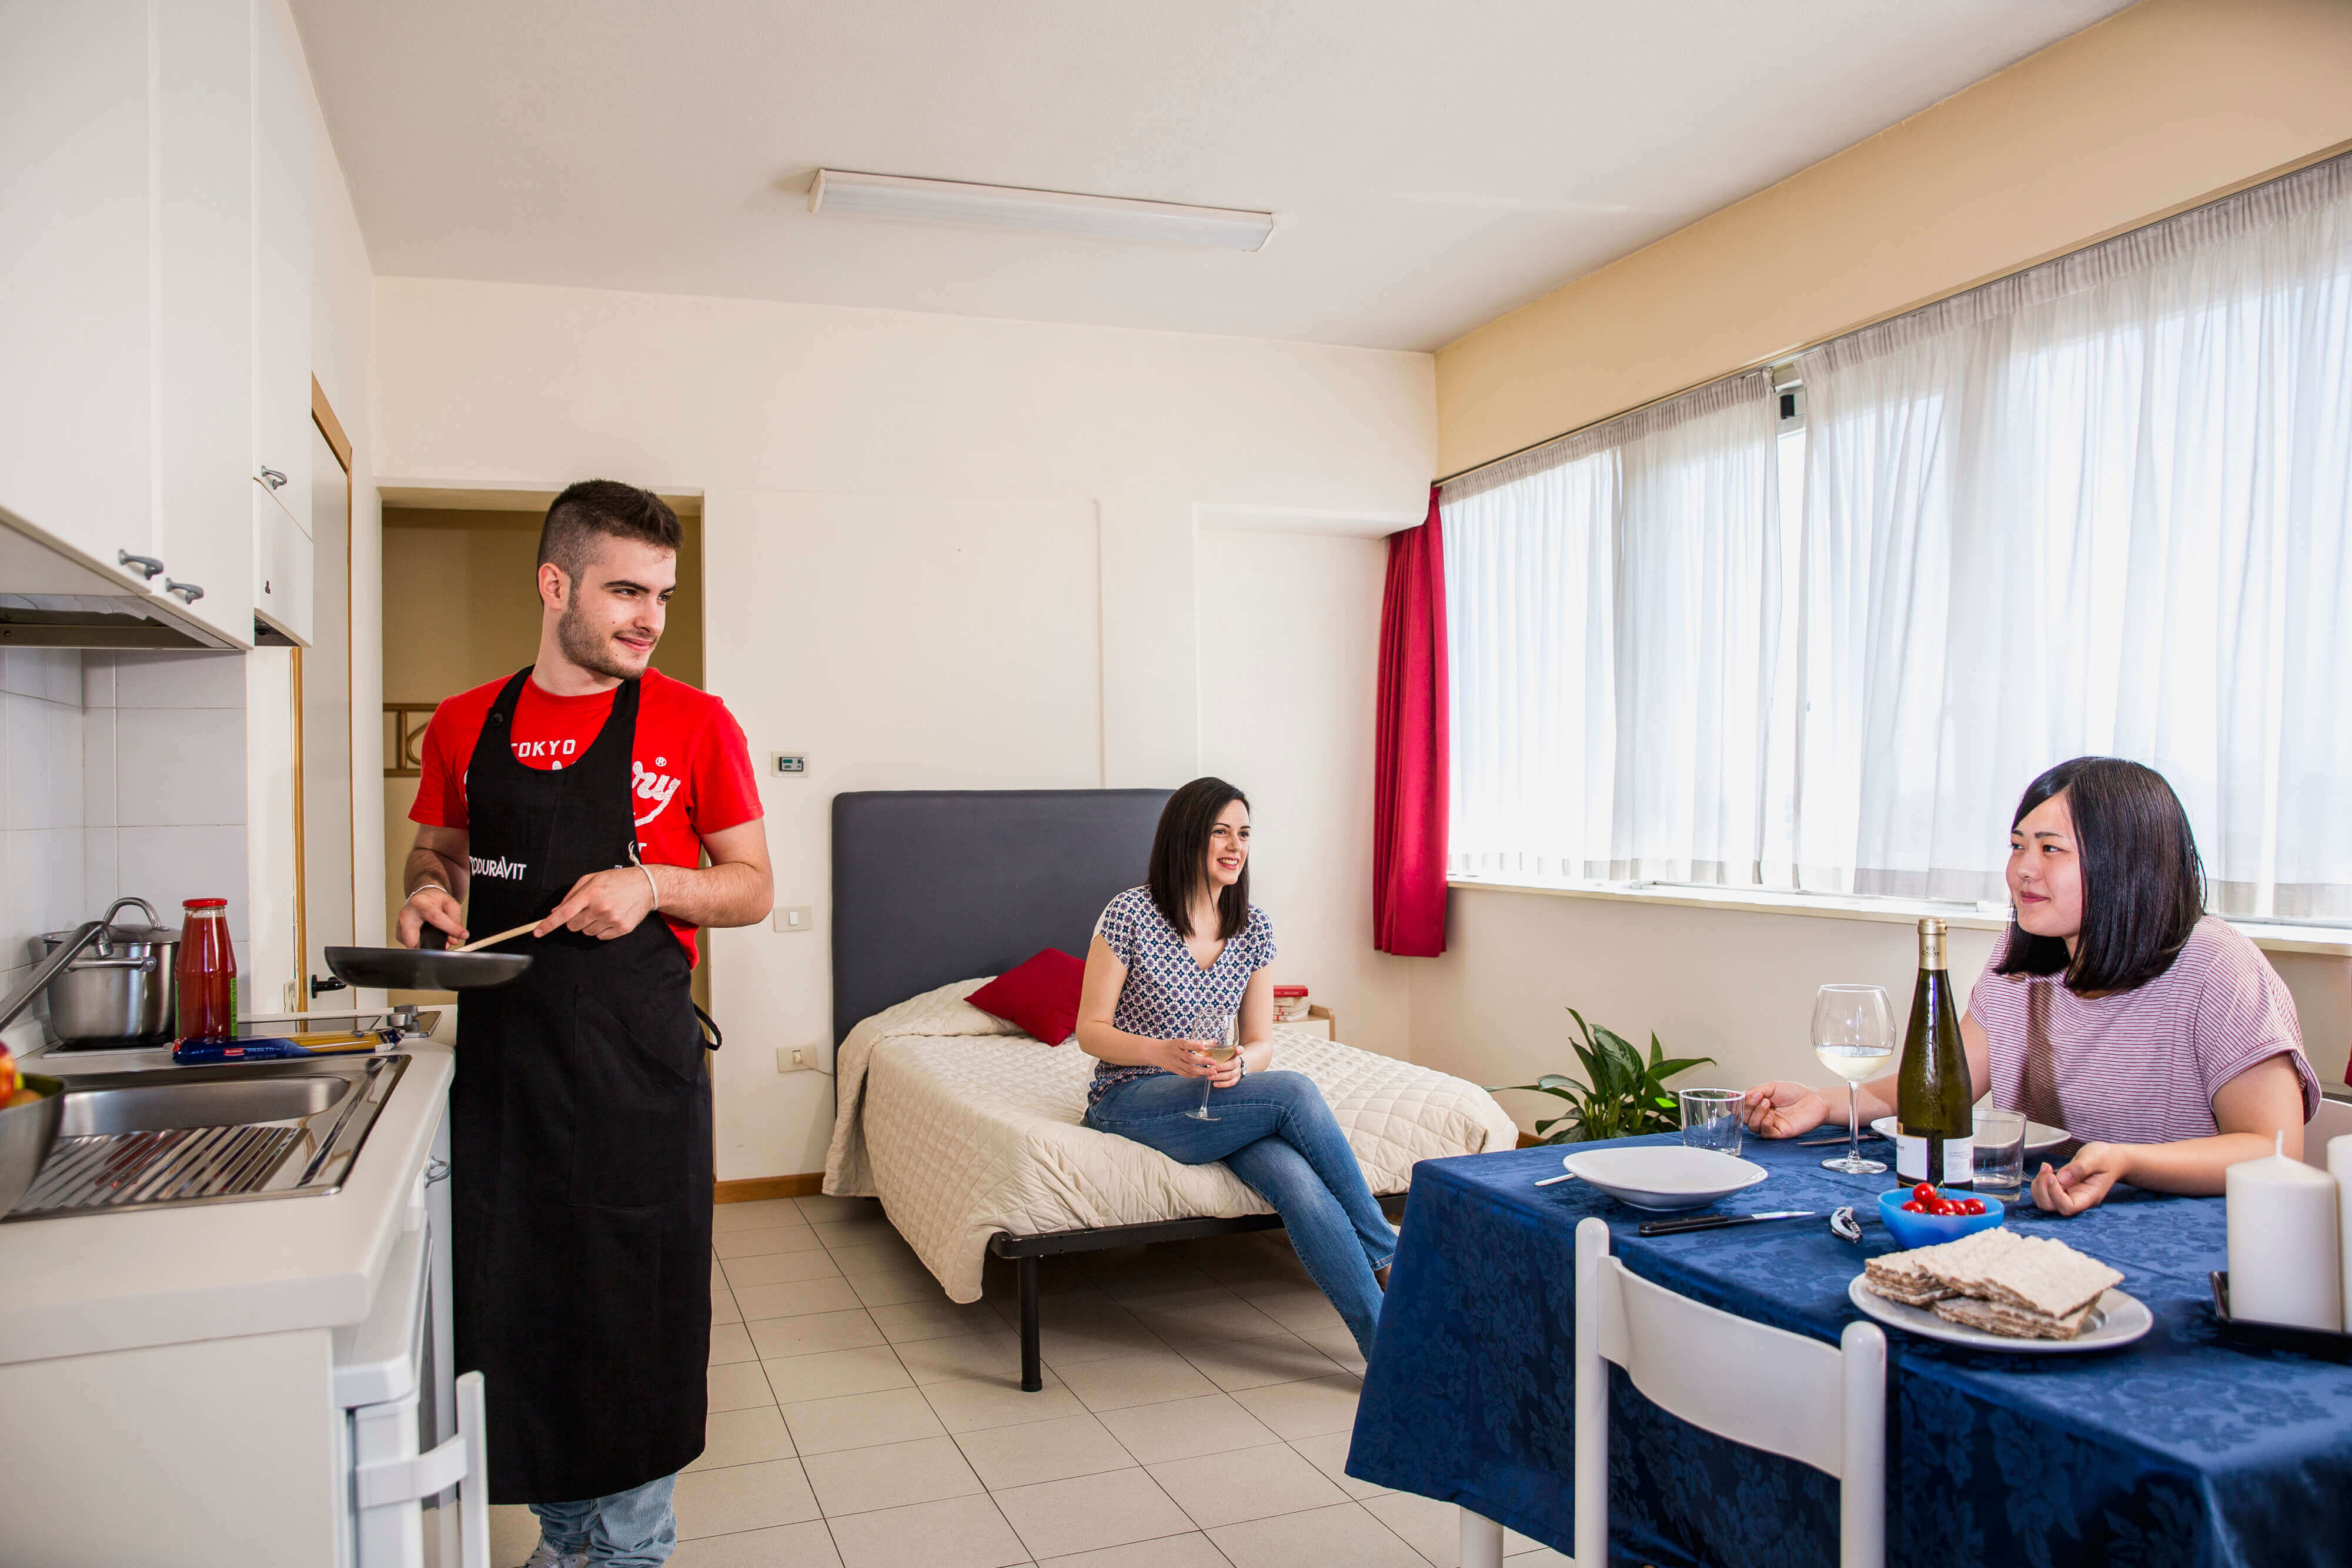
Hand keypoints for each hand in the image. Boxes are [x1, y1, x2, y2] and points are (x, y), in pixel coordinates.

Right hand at [397, 887, 465, 948]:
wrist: (423, 897)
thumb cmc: (435, 900)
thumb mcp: (450, 904)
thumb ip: (456, 920)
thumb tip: (454, 939)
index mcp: (419, 903)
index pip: (436, 919)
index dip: (451, 929)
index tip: (462, 935)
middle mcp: (406, 914)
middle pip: (413, 939)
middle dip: (429, 946)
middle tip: (442, 944)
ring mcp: (399, 925)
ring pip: (411, 944)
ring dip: (426, 945)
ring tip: (435, 937)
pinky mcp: (399, 933)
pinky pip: (409, 944)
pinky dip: (420, 943)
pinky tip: (426, 936)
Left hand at [533, 867, 657, 941]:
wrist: (646, 886)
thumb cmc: (617, 880)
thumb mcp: (592, 879)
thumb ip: (572, 894)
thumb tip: (556, 911)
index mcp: (591, 893)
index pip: (564, 913)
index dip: (548, 924)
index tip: (537, 932)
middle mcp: (600, 907)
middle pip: (573, 926)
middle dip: (575, 919)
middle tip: (588, 909)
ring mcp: (611, 919)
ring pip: (586, 932)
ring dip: (589, 924)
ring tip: (603, 911)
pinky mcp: (621, 929)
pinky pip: (600, 936)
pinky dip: (602, 929)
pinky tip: (611, 917)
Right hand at [1153, 1038, 1214, 1077]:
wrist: (1155, 1052)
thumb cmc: (1172, 1045)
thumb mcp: (1182, 1041)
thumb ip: (1198, 1042)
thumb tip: (1215, 1041)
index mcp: (1177, 1043)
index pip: (1186, 1044)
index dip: (1194, 1045)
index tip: (1202, 1047)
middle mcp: (1175, 1053)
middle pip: (1189, 1058)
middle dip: (1202, 1061)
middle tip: (1214, 1062)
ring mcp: (1174, 1063)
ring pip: (1189, 1068)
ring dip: (1202, 1071)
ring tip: (1213, 1072)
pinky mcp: (1174, 1070)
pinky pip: (1185, 1074)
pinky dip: (1195, 1075)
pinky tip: (1203, 1075)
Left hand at [1206, 1049, 1245, 1088]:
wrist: (1230, 1064)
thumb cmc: (1223, 1057)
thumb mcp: (1220, 1051)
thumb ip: (1215, 1049)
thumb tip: (1203, 1047)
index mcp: (1235, 1053)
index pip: (1240, 1050)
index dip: (1239, 1050)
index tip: (1236, 1049)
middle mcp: (1238, 1061)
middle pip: (1233, 1064)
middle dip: (1221, 1066)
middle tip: (1211, 1068)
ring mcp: (1238, 1070)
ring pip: (1231, 1074)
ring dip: (1219, 1076)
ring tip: (1209, 1077)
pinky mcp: (1236, 1078)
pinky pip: (1231, 1082)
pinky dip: (1223, 1084)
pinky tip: (1215, 1084)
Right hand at [1741, 1081, 1831, 1138]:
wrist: (1814, 1100)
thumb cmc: (1796, 1093)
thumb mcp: (1773, 1086)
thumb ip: (1756, 1090)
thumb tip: (1742, 1095)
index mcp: (1758, 1105)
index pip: (1741, 1108)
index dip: (1737, 1104)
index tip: (1738, 1096)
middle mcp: (1762, 1116)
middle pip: (1744, 1118)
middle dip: (1747, 1107)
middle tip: (1758, 1097)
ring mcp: (1770, 1125)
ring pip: (1753, 1126)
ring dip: (1757, 1114)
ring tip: (1767, 1103)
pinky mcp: (1780, 1133)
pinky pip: (1766, 1133)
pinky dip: (1765, 1123)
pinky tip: (1771, 1115)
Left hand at [2031, 1143, 2129, 1214]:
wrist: (2111, 1159)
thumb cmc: (2106, 1159)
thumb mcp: (2095, 1158)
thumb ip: (2080, 1168)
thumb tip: (2062, 1178)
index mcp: (2089, 1197)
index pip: (2068, 1207)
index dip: (2056, 1195)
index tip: (2052, 1177)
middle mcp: (2077, 1199)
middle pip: (2052, 1207)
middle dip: (2043, 1189)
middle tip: (2047, 1169)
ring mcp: (2068, 1195)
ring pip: (2045, 1201)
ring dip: (2039, 1185)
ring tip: (2046, 1167)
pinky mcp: (2061, 1189)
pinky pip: (2044, 1193)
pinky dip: (2039, 1182)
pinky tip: (2046, 1170)